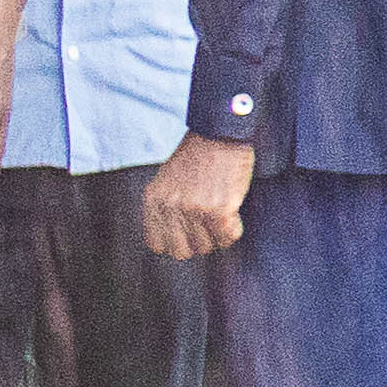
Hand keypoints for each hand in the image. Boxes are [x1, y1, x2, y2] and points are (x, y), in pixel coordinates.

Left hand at [145, 126, 258, 263]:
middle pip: (182, 251)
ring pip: (207, 247)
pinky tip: (233, 212)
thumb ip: (166, 207)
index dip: (176, 243)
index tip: (189, 233)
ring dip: (217, 235)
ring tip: (222, 214)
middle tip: (209, 226)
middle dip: (198, 243)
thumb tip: (174, 240)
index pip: (157, 245)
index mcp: (153, 200)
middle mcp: (170, 207)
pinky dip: (234, 229)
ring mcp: (193, 209)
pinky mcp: (218, 209)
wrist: (219, 134)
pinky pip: (228, 237)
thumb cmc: (197, 157)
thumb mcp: (167, 180)